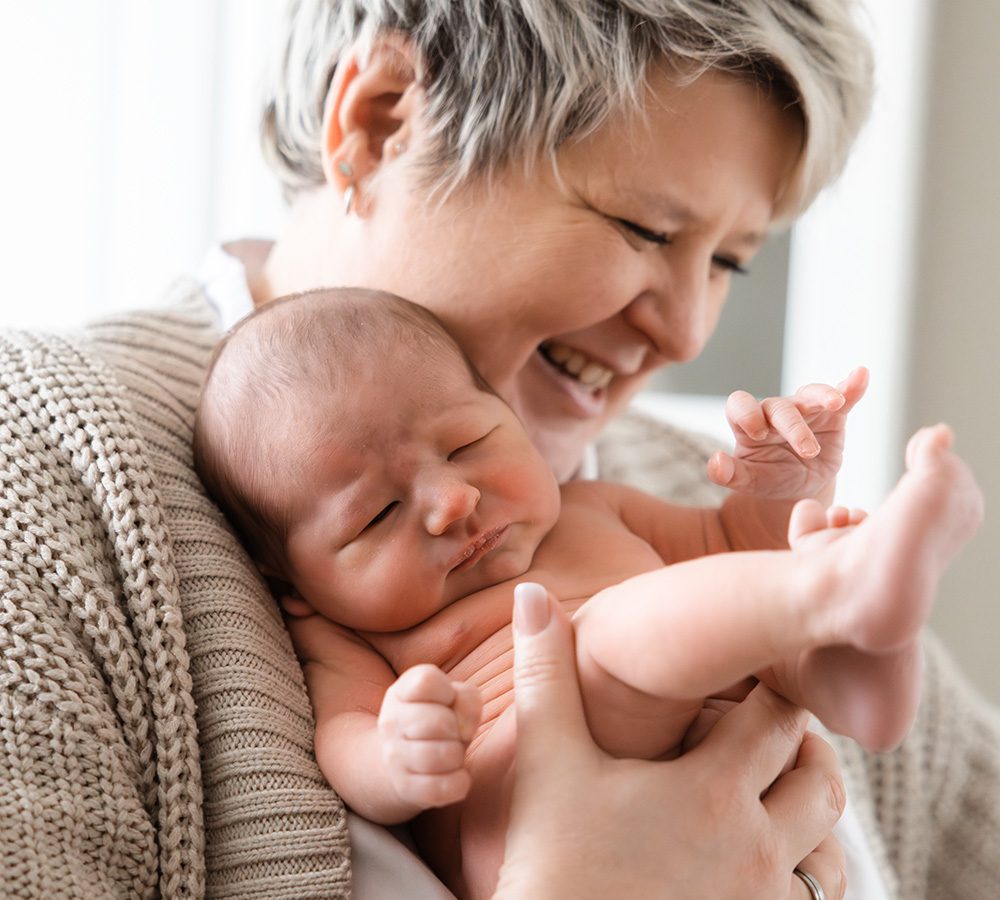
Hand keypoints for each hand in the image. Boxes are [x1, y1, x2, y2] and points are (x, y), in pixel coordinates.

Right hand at [378, 664, 481, 811]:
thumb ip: (467, 699)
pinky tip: (455, 776)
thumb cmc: (438, 722)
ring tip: (451, 754)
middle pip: (438, 722)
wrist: (402, 761)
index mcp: (401, 692)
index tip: (447, 702)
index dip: (448, 692)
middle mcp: (390, 721)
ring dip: (457, 756)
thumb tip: (464, 728)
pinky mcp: (404, 789)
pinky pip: (440, 789)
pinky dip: (458, 783)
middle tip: (451, 734)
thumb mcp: (453, 700)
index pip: (426, 682)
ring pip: (440, 756)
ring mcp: (394, 757)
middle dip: (456, 729)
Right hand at [494, 583, 846, 899]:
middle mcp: (754, 849)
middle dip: (803, 752)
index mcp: (711, 792)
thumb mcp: (546, 763)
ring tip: (774, 798)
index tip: (750, 684)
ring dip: (810, 818)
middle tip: (771, 737)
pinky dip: (804, 874)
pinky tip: (759, 860)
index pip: (777, 720)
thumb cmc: (548, 862)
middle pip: (821, 781)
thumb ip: (544, 674)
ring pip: (829, 851)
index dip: (769, 693)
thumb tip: (531, 594)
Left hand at [708, 367, 867, 503]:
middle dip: (794, 427)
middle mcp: (775, 412)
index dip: (746, 413)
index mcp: (749, 424)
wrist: (800, 487)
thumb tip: (715, 462)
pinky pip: (843, 398)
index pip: (740, 405)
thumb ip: (729, 474)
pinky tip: (862, 375)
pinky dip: (852, 387)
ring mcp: (804, 411)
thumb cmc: (769, 479)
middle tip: (808, 451)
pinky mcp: (833, 416)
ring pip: (810, 395)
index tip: (757, 433)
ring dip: (823, 396)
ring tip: (835, 402)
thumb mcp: (749, 482)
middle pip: (781, 407)